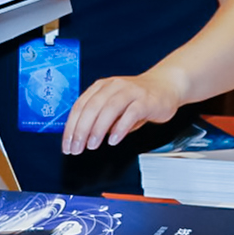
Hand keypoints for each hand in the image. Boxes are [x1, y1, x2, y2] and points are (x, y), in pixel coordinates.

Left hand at [61, 69, 184, 154]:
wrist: (166, 86)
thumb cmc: (138, 99)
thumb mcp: (114, 106)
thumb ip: (99, 118)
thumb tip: (83, 137)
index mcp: (101, 87)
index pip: (80, 106)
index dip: (71, 127)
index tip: (67, 144)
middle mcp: (113, 87)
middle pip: (91, 108)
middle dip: (81, 131)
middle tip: (76, 148)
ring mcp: (130, 92)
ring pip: (108, 109)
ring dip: (97, 129)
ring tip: (92, 145)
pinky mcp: (145, 100)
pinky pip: (130, 114)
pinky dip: (120, 128)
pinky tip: (113, 140)